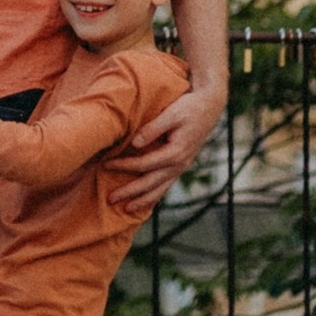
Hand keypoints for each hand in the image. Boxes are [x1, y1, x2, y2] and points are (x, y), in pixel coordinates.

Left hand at [108, 84, 225, 221]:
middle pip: (150, 183)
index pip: (144, 164)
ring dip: (142, 200)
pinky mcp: (180, 165)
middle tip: (110, 199)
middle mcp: (179, 164)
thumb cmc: (188, 107)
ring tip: (126, 209)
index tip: (106, 165)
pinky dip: (154, 196)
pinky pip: (165, 185)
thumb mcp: (171, 113)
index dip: (125, 166)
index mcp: (176, 152)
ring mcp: (181, 167)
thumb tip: (135, 144)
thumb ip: (153, 128)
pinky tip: (145, 202)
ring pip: (159, 189)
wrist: (209, 106)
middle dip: (130, 192)